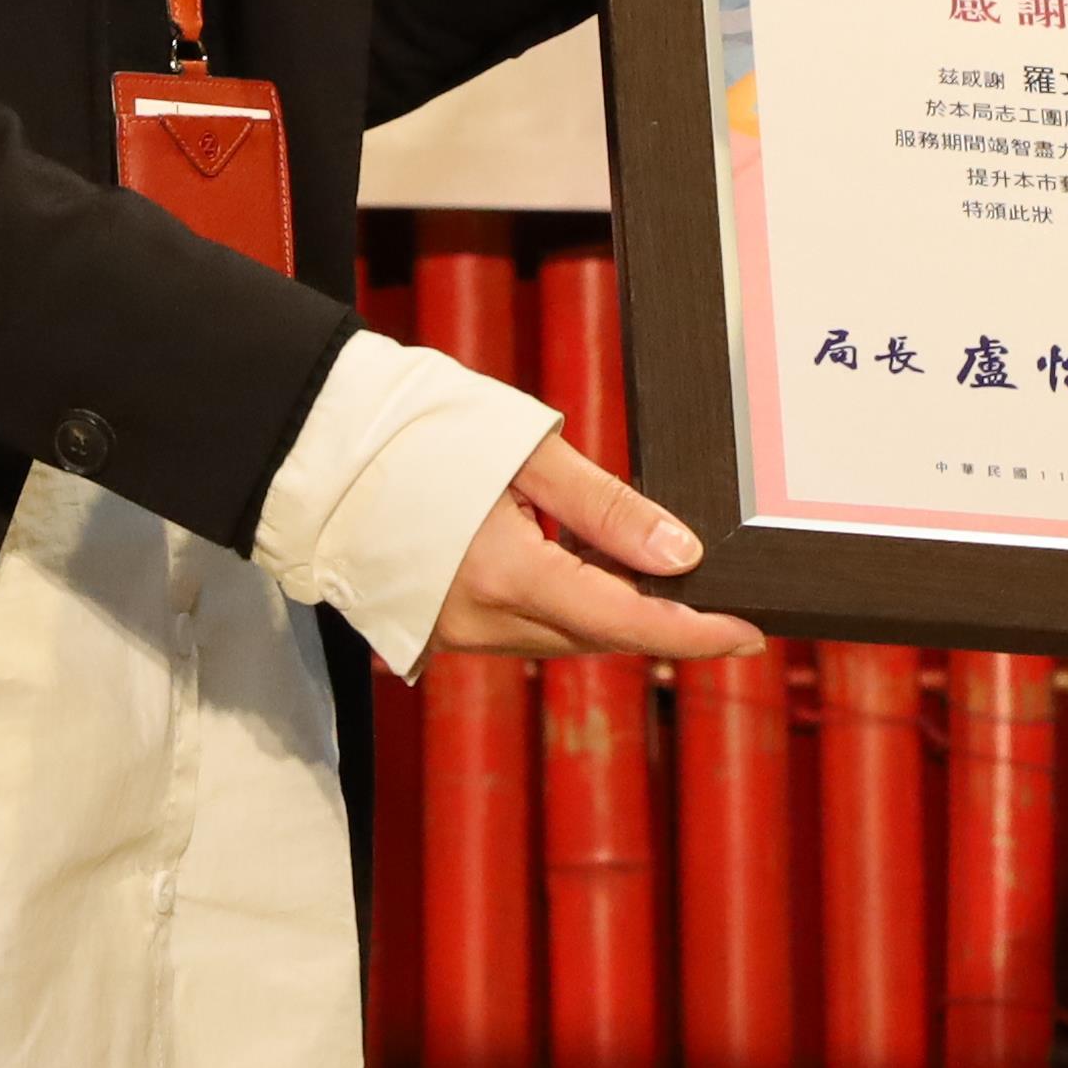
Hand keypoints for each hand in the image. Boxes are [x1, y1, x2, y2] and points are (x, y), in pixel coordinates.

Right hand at [430, 430, 767, 661]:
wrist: (321, 446)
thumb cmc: (418, 429)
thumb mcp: (526, 449)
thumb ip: (606, 507)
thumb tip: (680, 552)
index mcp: (506, 574)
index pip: (624, 620)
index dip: (693, 632)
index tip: (746, 631)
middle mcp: (481, 622)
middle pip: (598, 636)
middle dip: (660, 622)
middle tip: (714, 594)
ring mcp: (454, 634)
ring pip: (562, 638)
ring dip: (611, 613)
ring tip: (644, 566)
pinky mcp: (437, 630)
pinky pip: (525, 632)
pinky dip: (565, 609)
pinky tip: (582, 568)